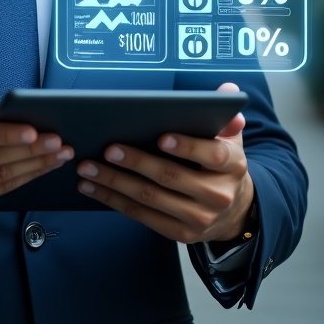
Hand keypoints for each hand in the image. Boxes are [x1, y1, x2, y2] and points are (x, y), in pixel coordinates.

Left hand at [75, 83, 253, 242]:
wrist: (235, 212)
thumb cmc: (220, 166)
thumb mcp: (230, 140)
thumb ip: (224, 116)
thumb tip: (227, 89)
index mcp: (232, 166)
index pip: (213, 155)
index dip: (187, 147)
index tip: (161, 137)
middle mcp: (218, 195)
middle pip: (172, 177)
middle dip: (137, 162)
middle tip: (109, 149)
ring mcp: (199, 218)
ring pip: (150, 198)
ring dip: (115, 182)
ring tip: (88, 168)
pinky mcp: (179, 234)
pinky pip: (142, 216)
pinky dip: (114, 200)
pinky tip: (93, 187)